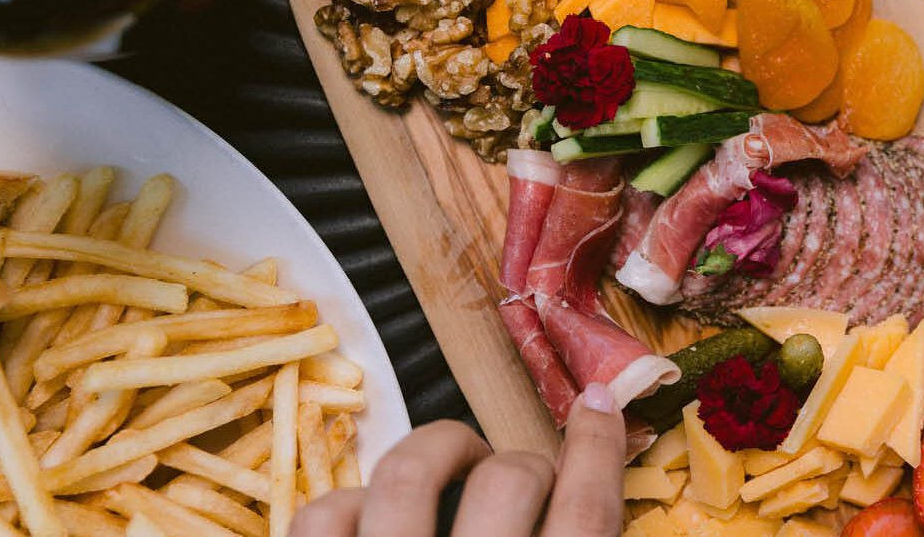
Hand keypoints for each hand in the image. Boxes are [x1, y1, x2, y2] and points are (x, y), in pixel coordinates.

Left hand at [291, 383, 624, 535]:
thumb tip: (576, 495)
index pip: (587, 513)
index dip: (599, 449)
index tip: (597, 407)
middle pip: (509, 481)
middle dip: (520, 464)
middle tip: (517, 482)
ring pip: (409, 474)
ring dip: (436, 452)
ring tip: (446, 469)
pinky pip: (324, 512)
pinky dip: (347, 503)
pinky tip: (368, 517)